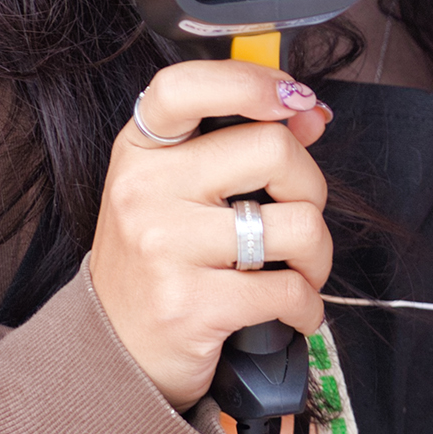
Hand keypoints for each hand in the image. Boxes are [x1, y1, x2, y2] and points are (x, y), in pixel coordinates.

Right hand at [90, 60, 334, 410]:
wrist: (115, 351)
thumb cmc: (159, 262)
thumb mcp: (180, 190)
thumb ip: (240, 144)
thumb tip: (308, 113)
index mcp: (142, 150)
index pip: (186, 86)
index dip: (251, 82)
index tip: (292, 100)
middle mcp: (145, 190)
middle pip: (273, 147)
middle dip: (310, 187)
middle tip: (294, 218)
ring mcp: (165, 246)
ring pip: (298, 222)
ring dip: (317, 253)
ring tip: (296, 269)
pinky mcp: (192, 304)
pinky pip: (290, 290)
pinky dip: (308, 305)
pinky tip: (291, 310)